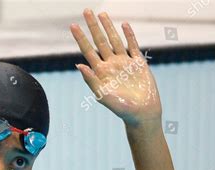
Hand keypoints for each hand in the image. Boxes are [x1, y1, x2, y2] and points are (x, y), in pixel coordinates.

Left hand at [71, 9, 161, 125]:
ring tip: (102, 14)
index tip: (73, 25)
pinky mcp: (138, 64)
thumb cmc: (121, 108)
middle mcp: (111, 65)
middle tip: (86, 10)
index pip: (88, 51)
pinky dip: (129, 35)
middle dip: (93, 26)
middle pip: (100, 41)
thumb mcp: (103, 95)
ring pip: (115, 40)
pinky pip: (133, 46)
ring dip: (109, 27)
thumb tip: (78, 65)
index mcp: (101, 72)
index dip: (80, 38)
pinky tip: (124, 25)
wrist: (141, 114)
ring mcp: (125, 63)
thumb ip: (91, 80)